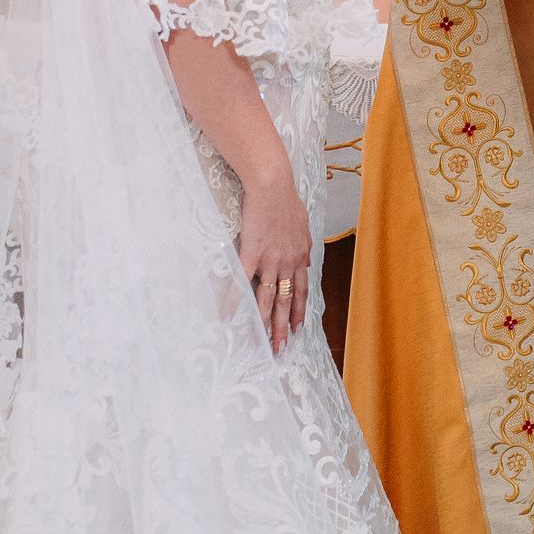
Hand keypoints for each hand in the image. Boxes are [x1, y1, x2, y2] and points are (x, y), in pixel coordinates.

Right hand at [234, 136, 312, 351]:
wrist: (273, 185)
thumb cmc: (286, 200)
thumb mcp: (303, 224)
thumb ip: (304, 244)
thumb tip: (306, 259)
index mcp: (299, 256)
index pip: (301, 290)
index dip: (298, 311)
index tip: (297, 328)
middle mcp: (287, 262)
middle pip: (286, 301)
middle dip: (282, 326)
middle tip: (280, 348)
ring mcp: (270, 259)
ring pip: (267, 297)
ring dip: (264, 322)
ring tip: (262, 342)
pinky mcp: (251, 252)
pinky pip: (242, 281)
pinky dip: (234, 300)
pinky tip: (227, 316)